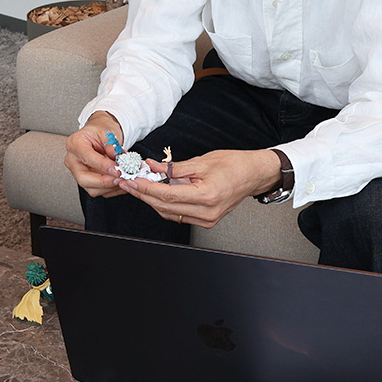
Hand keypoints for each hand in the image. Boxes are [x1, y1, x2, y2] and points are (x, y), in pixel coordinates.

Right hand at [64, 111, 125, 198]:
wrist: (99, 134)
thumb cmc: (100, 131)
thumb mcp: (108, 131)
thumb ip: (112, 145)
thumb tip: (119, 158)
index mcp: (75, 144)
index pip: (87, 157)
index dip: (103, 166)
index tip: (117, 169)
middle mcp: (73, 159)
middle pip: (83, 178)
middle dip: (104, 182)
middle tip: (120, 178)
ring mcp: (77, 171)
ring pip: (91, 188)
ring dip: (109, 187)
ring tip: (124, 180)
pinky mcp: (86, 180)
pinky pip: (97, 191)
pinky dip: (111, 189)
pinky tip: (121, 183)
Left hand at [118, 149, 281, 227]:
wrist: (254, 174)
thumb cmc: (234, 164)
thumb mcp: (202, 161)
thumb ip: (174, 167)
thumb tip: (152, 167)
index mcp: (207, 196)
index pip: (167, 195)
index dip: (145, 188)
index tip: (131, 180)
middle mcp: (207, 212)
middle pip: (165, 207)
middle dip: (143, 194)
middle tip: (127, 182)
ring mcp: (208, 219)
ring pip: (170, 213)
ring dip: (152, 200)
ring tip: (137, 185)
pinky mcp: (207, 220)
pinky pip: (179, 214)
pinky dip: (165, 204)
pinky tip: (155, 193)